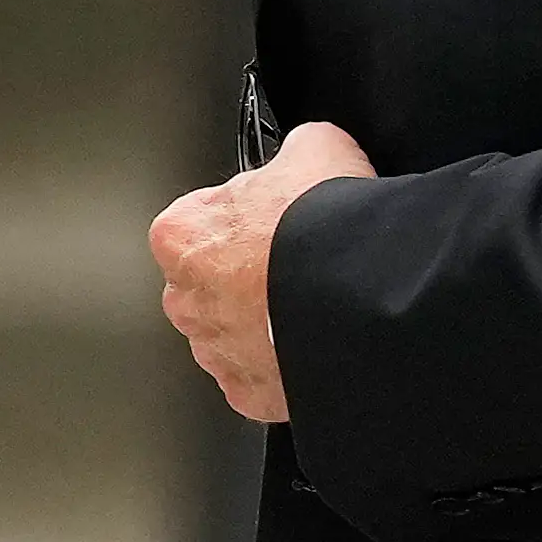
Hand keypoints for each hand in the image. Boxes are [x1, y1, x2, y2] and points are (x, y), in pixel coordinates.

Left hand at [150, 120, 374, 424]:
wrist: (360, 297)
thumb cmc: (324, 229)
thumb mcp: (315, 148)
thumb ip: (294, 152)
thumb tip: (307, 151)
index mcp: (181, 235)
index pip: (199, 221)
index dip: (243, 217)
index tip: (270, 218)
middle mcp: (186, 298)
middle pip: (209, 284)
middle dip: (245, 276)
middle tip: (292, 264)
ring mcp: (216, 351)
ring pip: (232, 335)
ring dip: (262, 323)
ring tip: (309, 305)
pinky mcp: (250, 393)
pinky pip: (262, 378)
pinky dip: (284, 365)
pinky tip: (313, 342)